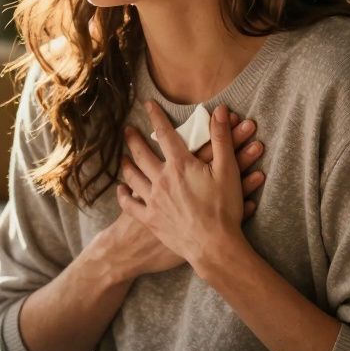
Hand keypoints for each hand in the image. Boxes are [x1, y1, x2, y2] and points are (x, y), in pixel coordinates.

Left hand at [117, 102, 247, 264]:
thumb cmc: (224, 208)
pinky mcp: (150, 219)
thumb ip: (221, 138)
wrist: (214, 246)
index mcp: (180, 165)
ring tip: (122, 158)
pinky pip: (130, 204)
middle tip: (126, 130)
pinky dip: (124, 196)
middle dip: (133, 139)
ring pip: (133, 177)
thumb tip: (219, 110)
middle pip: (142, 153)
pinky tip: (121, 190)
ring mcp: (153, 200)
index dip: (156, 116)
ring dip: (126, 165)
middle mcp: (161, 179)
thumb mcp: (228, 170)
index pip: (165, 133)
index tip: (148, 104)